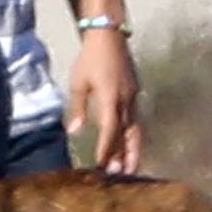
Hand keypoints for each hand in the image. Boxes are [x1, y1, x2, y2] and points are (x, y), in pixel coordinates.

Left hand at [66, 30, 141, 174]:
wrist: (109, 36)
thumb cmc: (90, 58)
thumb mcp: (79, 82)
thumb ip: (78, 107)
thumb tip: (74, 131)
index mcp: (111, 97)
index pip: (110, 128)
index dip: (106, 148)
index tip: (102, 165)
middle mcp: (126, 100)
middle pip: (129, 133)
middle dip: (127, 155)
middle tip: (123, 175)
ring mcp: (133, 96)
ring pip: (136, 129)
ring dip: (134, 149)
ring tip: (132, 168)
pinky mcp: (135, 93)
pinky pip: (136, 120)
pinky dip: (133, 136)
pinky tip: (129, 146)